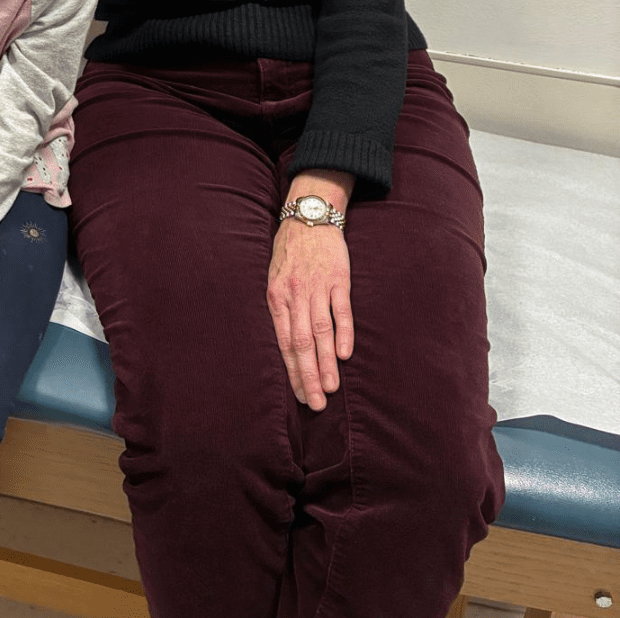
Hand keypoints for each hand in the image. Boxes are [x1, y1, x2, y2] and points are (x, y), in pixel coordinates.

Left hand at [267, 171, 353, 411]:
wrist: (310, 216)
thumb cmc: (290, 252)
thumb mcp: (275, 278)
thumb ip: (281, 309)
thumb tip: (287, 346)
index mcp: (276, 297)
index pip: (284, 342)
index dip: (292, 371)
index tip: (300, 396)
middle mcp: (295, 294)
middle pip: (301, 342)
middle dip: (308, 376)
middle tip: (315, 404)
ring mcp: (317, 287)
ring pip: (321, 331)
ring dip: (326, 362)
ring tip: (331, 388)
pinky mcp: (339, 279)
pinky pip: (341, 310)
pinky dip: (344, 333)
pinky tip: (344, 354)